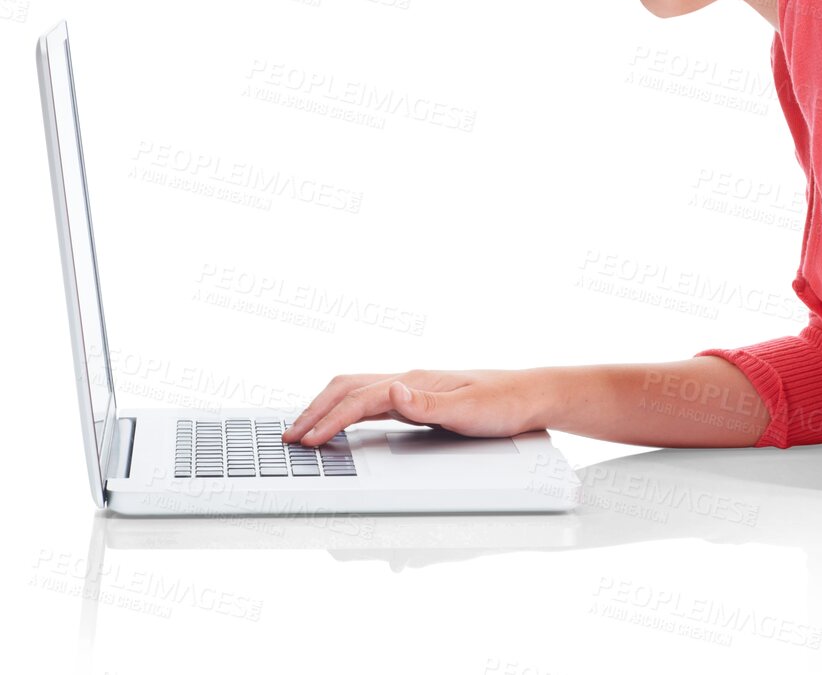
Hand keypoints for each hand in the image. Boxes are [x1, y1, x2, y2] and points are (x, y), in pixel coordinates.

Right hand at [282, 368, 551, 446]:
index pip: (361, 399)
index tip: (306, 442)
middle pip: (348, 388)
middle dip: (315, 411)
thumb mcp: (469, 409)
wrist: (533, 396)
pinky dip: (346, 411)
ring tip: (303, 430)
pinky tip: (342, 424)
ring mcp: (413, 388)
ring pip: (356, 391)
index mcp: (416, 381)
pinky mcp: (419, 399)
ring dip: (326, 408)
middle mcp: (409, 380)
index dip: (330, 421)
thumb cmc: (506, 403)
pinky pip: (371, 401)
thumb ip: (427, 403)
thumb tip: (390, 390)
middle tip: (288, 437)